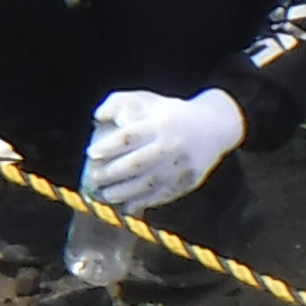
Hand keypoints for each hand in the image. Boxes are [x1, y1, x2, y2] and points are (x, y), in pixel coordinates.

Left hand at [79, 86, 244, 213]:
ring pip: (146, 183)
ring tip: (104, 194)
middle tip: (93, 177)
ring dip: (122, 191)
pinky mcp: (186, 182)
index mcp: (160, 124)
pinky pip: (160, 196)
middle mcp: (170, 146)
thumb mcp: (149, 100)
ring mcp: (179, 167)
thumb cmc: (171, 113)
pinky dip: (141, 202)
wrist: (214, 128)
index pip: (129, 137)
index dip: (108, 146)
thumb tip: (97, 117)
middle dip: (111, 173)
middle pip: (135, 164)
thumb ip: (119, 102)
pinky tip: (125, 205)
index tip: (91, 153)